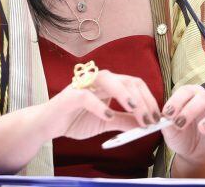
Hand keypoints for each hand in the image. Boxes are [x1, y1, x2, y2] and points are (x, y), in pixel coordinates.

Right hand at [43, 69, 161, 140]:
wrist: (48, 125)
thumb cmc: (75, 119)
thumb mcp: (106, 122)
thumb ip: (125, 121)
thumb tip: (146, 124)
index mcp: (108, 85)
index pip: (134, 83)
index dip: (148, 99)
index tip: (156, 118)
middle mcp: (98, 80)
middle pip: (126, 80)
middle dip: (141, 100)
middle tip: (149, 120)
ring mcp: (84, 85)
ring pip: (109, 80)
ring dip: (125, 95)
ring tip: (135, 111)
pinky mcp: (69, 95)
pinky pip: (86, 96)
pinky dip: (99, 106)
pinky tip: (108, 117)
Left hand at [160, 85, 204, 165]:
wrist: (193, 152)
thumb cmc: (181, 135)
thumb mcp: (170, 131)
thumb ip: (166, 124)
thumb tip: (163, 118)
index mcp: (190, 96)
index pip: (185, 92)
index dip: (176, 101)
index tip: (168, 114)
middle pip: (203, 98)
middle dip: (190, 110)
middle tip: (180, 123)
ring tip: (204, 129)